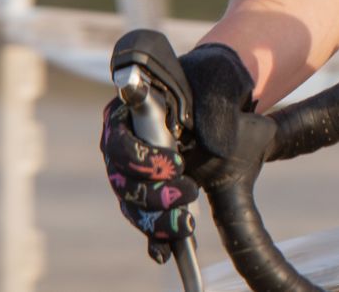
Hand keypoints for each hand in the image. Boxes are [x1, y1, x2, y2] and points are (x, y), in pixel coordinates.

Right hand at [100, 96, 198, 259]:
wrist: (218, 97)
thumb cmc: (210, 85)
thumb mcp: (214, 84)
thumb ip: (211, 104)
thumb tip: (213, 139)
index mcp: (126, 114)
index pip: (120, 143)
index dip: (145, 159)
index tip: (178, 163)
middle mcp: (120, 146)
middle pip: (123, 182)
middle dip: (156, 194)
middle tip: (190, 190)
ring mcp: (130, 172)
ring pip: (131, 206)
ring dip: (156, 220)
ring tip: (186, 225)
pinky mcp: (145, 195)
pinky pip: (142, 221)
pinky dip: (154, 239)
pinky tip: (164, 253)